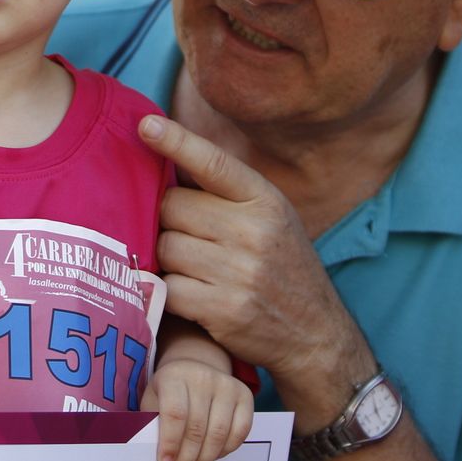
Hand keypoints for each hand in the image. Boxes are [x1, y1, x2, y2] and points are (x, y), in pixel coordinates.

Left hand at [138, 116, 368, 391]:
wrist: (315, 335)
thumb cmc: (282, 267)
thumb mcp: (271, 218)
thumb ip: (226, 193)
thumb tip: (164, 162)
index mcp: (265, 201)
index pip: (214, 163)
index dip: (177, 141)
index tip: (146, 125)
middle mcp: (254, 232)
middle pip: (172, 207)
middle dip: (169, 220)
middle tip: (189, 237)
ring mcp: (239, 272)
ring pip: (165, 247)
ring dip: (168, 258)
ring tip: (194, 269)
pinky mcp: (223, 310)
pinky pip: (169, 287)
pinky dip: (171, 291)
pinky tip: (191, 295)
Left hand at [143, 360, 253, 460]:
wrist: (194, 371)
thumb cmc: (171, 391)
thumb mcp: (154, 401)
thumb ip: (155, 425)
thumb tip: (163, 455)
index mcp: (175, 376)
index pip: (175, 413)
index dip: (170, 442)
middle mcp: (202, 377)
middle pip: (197, 427)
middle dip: (187, 456)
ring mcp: (226, 385)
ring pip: (219, 433)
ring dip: (206, 456)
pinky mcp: (244, 395)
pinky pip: (240, 432)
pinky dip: (226, 449)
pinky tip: (213, 452)